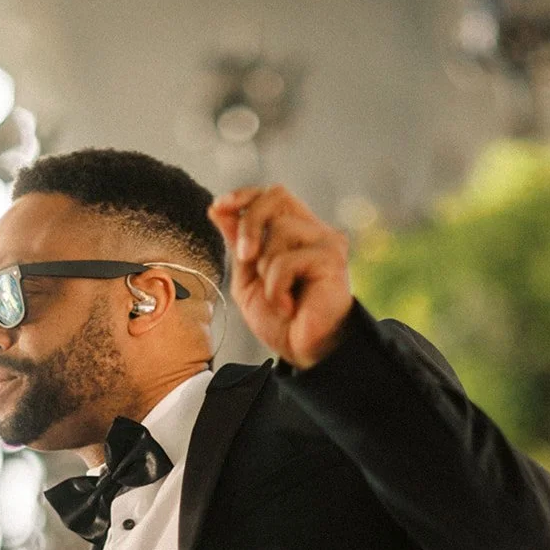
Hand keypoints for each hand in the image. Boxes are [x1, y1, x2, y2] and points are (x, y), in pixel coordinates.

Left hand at [208, 185, 352, 369]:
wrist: (304, 353)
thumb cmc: (281, 321)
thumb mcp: (247, 279)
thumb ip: (237, 244)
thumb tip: (217, 209)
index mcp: (296, 232)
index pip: (272, 195)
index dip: (245, 196)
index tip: (220, 207)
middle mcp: (314, 231)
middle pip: (276, 197)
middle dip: (250, 224)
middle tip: (244, 259)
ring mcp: (326, 242)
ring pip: (280, 230)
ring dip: (266, 269)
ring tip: (278, 298)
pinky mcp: (331, 259)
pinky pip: (286, 261)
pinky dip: (276, 288)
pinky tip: (289, 307)